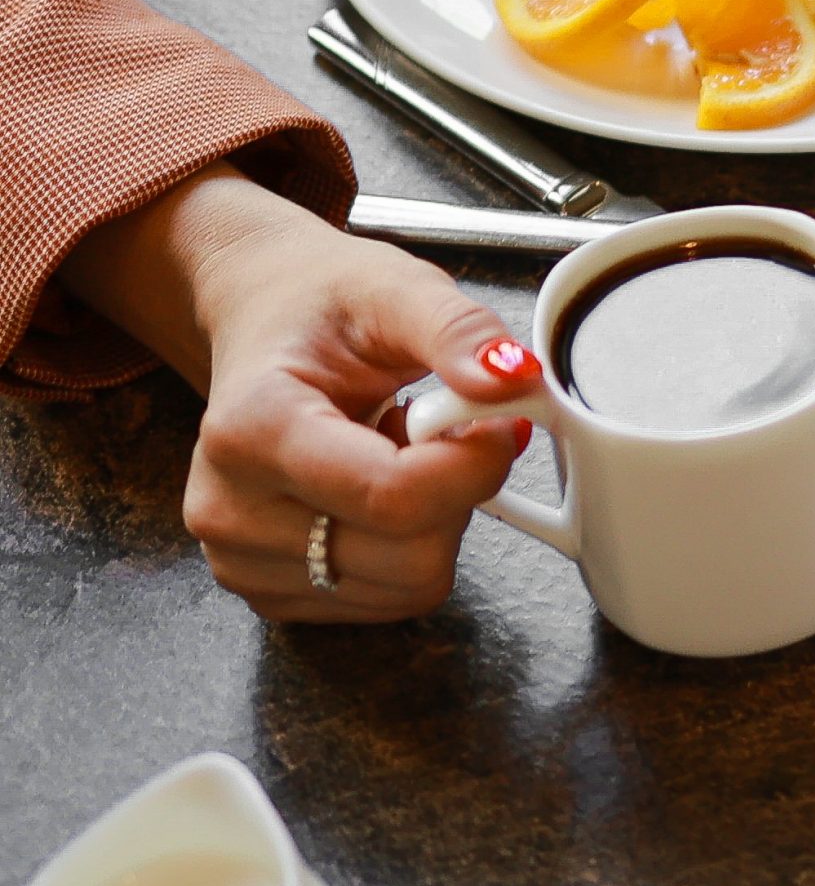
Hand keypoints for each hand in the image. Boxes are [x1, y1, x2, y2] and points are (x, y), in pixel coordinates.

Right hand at [61, 168, 536, 621]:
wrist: (264, 323)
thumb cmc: (322, 306)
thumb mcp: (395, 288)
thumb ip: (458, 330)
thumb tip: (513, 378)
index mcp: (251, 430)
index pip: (394, 496)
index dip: (475, 464)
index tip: (495, 420)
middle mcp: (230, 509)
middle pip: (411, 554)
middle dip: (457, 490)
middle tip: (436, 428)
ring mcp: (243, 560)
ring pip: (410, 583)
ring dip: (436, 519)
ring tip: (395, 451)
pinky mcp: (272, 591)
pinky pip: (392, 598)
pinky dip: (411, 546)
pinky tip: (378, 487)